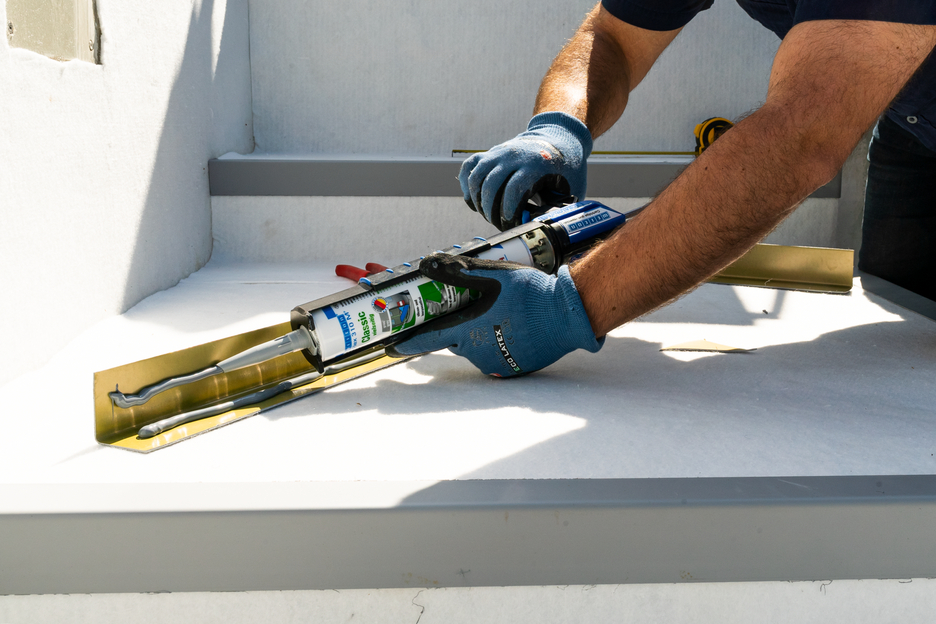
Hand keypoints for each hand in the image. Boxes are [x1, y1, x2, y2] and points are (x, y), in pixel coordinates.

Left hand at [386, 253, 602, 376]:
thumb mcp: (493, 276)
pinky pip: (496, 356)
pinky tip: (514, 326)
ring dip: (481, 333)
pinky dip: (498, 343)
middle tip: (475, 307)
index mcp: (468, 331)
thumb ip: (458, 272)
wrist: (568, 315)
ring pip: (476, 347)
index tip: (391, 347)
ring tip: (502, 313)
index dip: (408, 342)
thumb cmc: (530, 294)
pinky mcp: (514, 370)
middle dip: (459, 325)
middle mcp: (478, 352)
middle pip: (456, 339)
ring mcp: (496, 364)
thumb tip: (427, 263)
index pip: (428, 339)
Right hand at [460, 112, 592, 230]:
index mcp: (535, 164)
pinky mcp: (491, 153)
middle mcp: (514, 156)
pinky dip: (467, 184)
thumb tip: (542, 229)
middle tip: (498, 223)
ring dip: (478, 201)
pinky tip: (472, 199)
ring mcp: (499, 152)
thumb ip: (557, 207)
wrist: (559, 137)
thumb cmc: (566, 168)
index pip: (513, 190)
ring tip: (486, 214)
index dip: (509, 212)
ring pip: (477, 178)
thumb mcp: (569, 187)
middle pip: (491, 185)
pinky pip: (469, 167)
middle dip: (491, 210)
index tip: (511, 224)